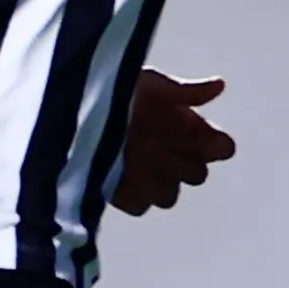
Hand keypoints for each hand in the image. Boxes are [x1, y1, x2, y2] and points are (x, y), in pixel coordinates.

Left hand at [112, 69, 236, 213]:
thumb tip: (221, 86)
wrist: (67, 105)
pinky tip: (123, 172)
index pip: (218, 147)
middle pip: (197, 175)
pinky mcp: (120, 192)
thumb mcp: (148, 82)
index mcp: (182, 126)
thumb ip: (184, 91)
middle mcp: (169, 154)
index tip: (201, 133)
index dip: (212, 144)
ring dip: (162, 179)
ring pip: (169, 195)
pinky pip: (140, 205)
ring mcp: (146, 176)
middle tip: (164, 142)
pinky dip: (136, 192)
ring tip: (143, 159)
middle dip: (184, 160)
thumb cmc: (110, 87)